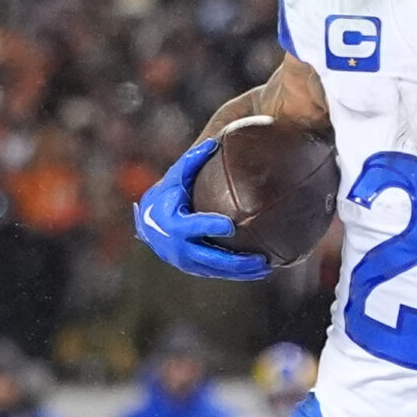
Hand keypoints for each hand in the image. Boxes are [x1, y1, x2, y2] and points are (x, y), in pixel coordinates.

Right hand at [134, 139, 269, 281]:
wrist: (150, 221)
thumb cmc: (169, 193)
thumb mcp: (177, 177)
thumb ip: (192, 161)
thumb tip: (213, 143)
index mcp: (171, 223)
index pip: (191, 226)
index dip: (208, 226)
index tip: (230, 225)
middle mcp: (175, 247)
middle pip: (208, 257)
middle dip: (233, 261)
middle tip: (259, 259)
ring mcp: (184, 261)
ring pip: (214, 270)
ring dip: (239, 271)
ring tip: (265, 268)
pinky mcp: (192, 268)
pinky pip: (216, 272)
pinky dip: (235, 273)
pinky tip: (258, 271)